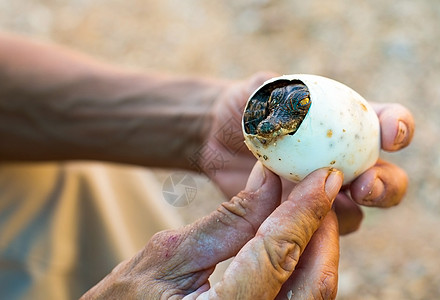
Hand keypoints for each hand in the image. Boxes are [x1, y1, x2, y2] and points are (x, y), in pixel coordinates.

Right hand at [81, 163, 342, 298]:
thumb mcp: (168, 255)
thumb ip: (226, 221)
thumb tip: (270, 180)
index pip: (277, 256)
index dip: (304, 211)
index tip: (324, 175)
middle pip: (314, 284)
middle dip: (322, 229)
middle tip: (322, 187)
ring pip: (313, 294)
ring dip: (317, 246)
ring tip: (310, 205)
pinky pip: (296, 299)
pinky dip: (302, 265)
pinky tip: (295, 236)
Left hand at [202, 72, 414, 233]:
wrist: (218, 137)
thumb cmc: (245, 108)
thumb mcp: (258, 92)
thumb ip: (276, 89)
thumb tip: (289, 95)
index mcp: (345, 124)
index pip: (384, 123)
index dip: (398, 127)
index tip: (390, 133)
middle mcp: (342, 160)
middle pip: (385, 178)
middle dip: (386, 183)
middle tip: (365, 184)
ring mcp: (322, 191)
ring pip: (357, 210)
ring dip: (354, 211)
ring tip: (332, 204)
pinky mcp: (300, 215)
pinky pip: (319, 229)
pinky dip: (316, 228)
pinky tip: (299, 221)